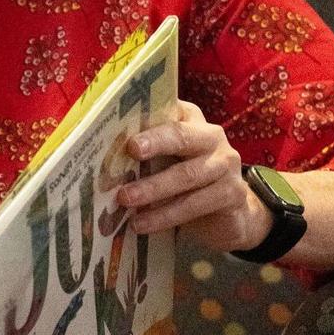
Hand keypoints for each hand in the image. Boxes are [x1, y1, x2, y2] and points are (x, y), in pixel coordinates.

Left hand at [119, 100, 268, 251]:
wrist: (230, 215)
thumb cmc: (187, 183)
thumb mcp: (166, 163)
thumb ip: (144, 155)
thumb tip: (101, 159)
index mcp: (191, 121)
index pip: (168, 110)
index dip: (146, 114)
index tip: (122, 121)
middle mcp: (211, 137)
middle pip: (182, 136)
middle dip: (155, 142)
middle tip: (131, 150)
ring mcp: (225, 165)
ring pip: (187, 175)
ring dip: (153, 188)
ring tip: (125, 199)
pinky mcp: (232, 194)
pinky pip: (196, 204)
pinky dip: (166, 215)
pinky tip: (143, 224)